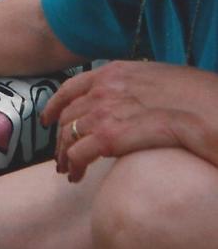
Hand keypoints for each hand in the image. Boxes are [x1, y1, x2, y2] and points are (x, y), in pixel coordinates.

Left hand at [41, 60, 217, 182]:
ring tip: (69, 172)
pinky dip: (75, 165)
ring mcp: (106, 109)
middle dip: (60, 137)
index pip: (72, 87)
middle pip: (67, 115)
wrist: (214, 110)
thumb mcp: (161, 80)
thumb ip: (138, 88)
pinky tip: (78, 177)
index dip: (55, 106)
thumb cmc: (200, 98)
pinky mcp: (112, 136)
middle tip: (61, 157)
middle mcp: (105, 87)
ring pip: (68, 134)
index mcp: (117, 71)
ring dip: (65, 155)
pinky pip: (80, 152)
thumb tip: (131, 103)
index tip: (48, 120)